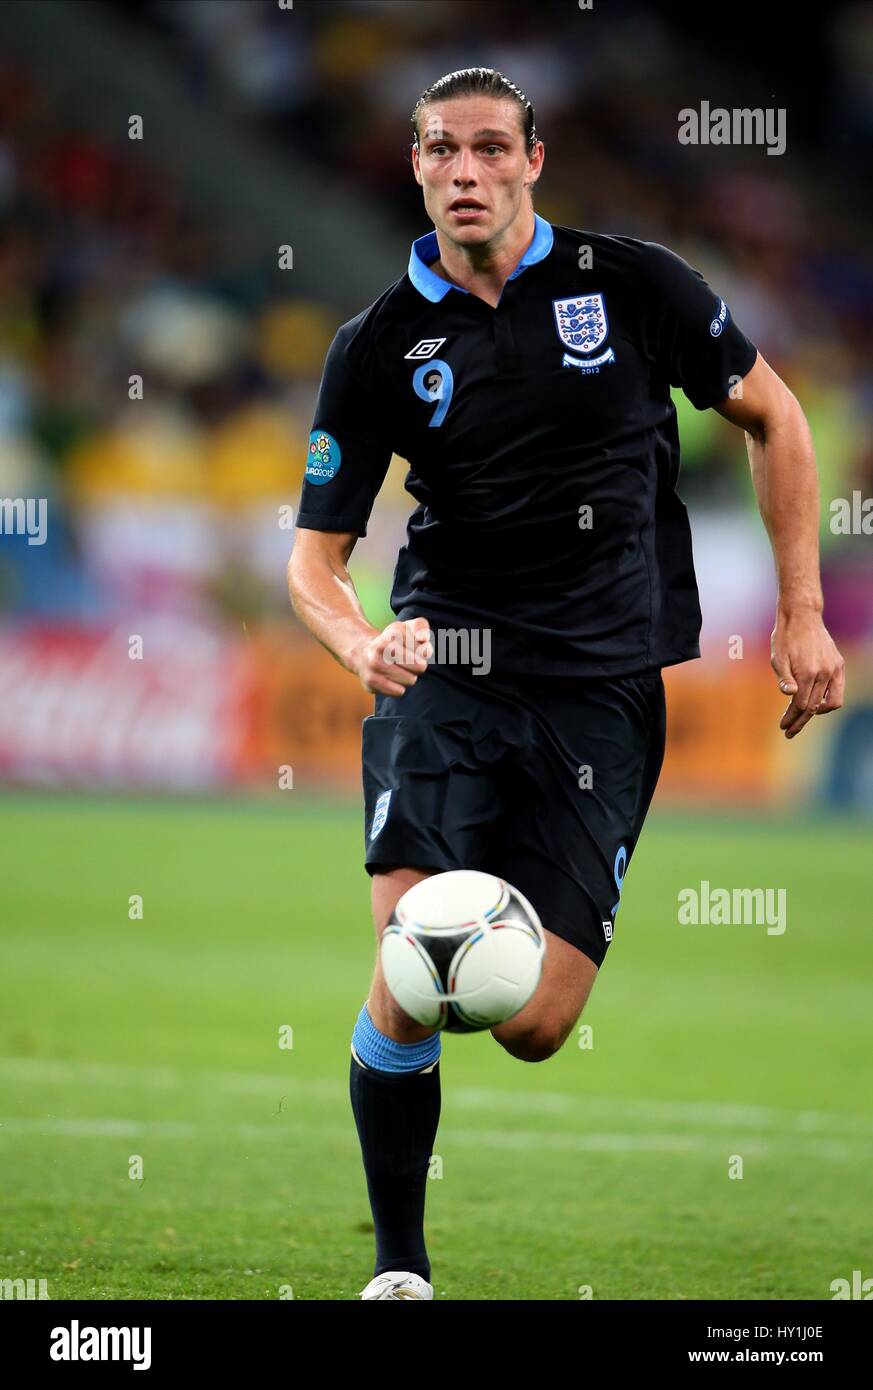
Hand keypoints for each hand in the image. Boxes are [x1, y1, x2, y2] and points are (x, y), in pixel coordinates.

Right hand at [351, 617, 432, 696]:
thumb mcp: (408, 627)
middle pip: (420, 667)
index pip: (425, 651)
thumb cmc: (393, 641)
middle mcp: (382, 647)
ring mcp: (375, 665)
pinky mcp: (371, 681)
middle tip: (409, 662)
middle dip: (419, 666)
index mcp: (394, 633)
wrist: (363, 652)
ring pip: (410, 680)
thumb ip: (420, 627)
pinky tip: (390, 679)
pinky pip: (399, 691)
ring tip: (398, 669)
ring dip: (409, 677)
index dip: (424, 652)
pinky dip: (399, 687)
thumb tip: (422, 639)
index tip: (414, 649)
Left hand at [770, 607, 844, 738]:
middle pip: (814, 707)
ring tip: (802, 718)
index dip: (791, 718)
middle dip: (800, 721)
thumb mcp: (777, 657)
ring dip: (816, 713)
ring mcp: (834, 669)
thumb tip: (789, 695)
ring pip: (831, 702)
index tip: (783, 727)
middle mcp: (824, 672)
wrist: (802, 616)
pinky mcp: (838, 664)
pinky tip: (815, 704)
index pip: (801, 705)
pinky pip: (837, 690)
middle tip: (789, 732)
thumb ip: (784, 678)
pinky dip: (827, 700)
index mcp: (807, 672)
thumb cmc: (785, 637)